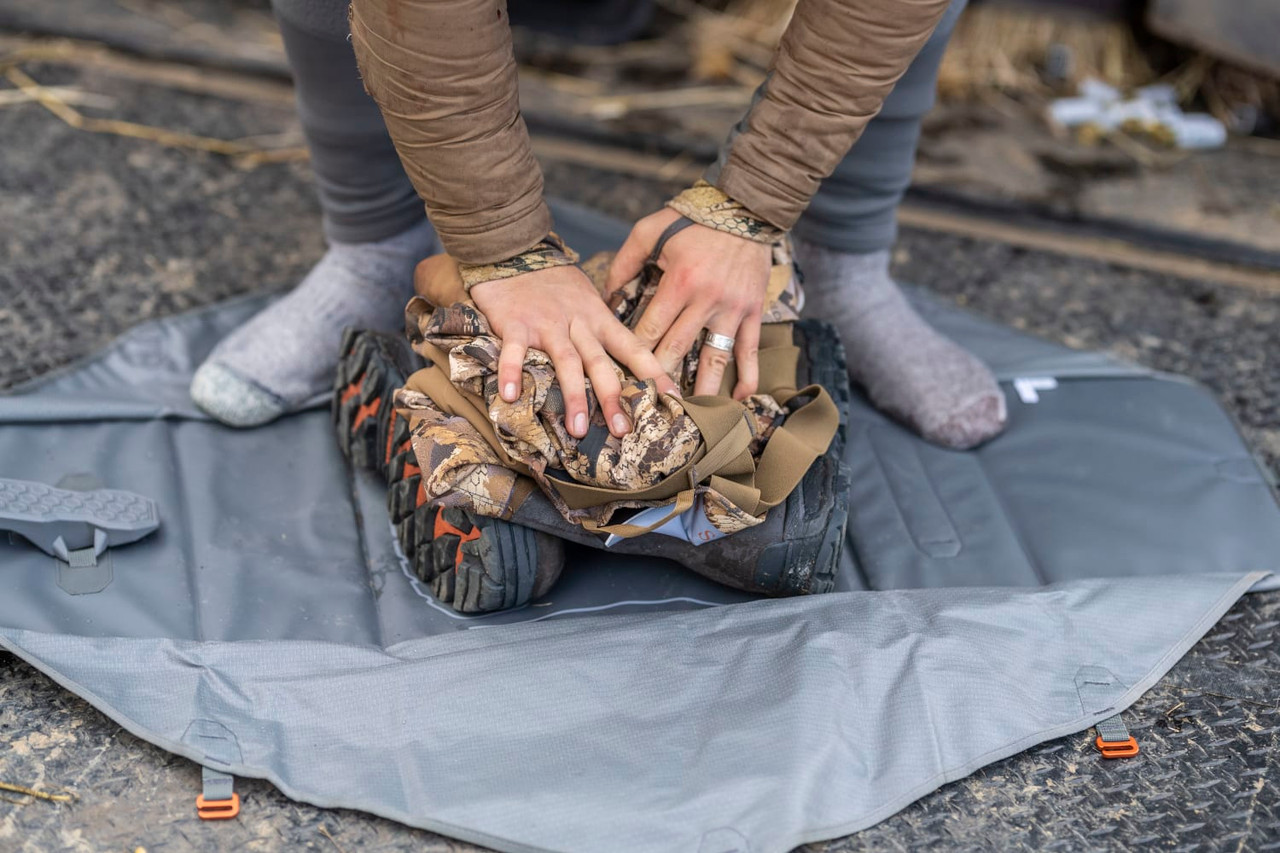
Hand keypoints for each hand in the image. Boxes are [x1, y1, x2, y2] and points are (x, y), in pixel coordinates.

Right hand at [470, 265, 679, 438]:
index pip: (634, 349)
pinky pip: (515, 351)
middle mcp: (578, 324)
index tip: (674, 401)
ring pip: (566, 361)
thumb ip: (604, 334)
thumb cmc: (557, 288)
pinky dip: (512, 372)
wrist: (517, 254)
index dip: (654, 374)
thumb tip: (631, 369)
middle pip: (600, 363)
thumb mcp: (590, 304)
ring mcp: (547, 325)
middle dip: (613, 397)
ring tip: (579, 429)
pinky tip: (511, 397)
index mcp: (600, 320)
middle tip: (624, 430)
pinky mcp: (516, 325)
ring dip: (573, 396)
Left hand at [606, 208, 771, 398]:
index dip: (634, 356)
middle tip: (645, 408)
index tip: (621, 379)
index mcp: (679, 283)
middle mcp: (706, 301)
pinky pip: (750, 350)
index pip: (650, 329)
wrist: (744, 208)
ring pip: (715, 358)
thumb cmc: (692, 219)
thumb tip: (605, 294)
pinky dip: (748, 375)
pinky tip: (739, 398)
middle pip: (677, 350)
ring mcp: (732, 309)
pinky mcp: (753, 311)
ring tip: (693, 416)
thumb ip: (625, 261)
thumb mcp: (651, 230)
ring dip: (703, 389)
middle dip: (660, 380)